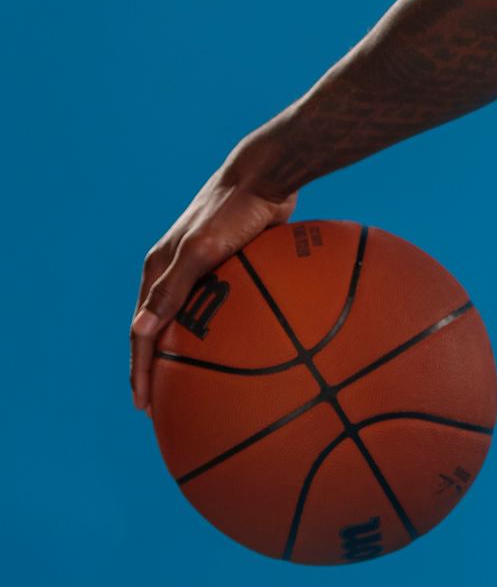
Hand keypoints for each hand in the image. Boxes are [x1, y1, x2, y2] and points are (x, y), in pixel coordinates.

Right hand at [131, 150, 296, 409]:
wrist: (267, 177)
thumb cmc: (232, 211)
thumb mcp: (200, 251)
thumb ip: (172, 291)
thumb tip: (139, 332)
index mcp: (158, 271)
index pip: (141, 332)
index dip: (140, 371)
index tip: (145, 406)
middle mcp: (176, 273)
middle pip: (161, 333)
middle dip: (159, 372)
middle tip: (167, 409)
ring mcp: (204, 272)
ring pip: (192, 325)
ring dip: (191, 357)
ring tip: (201, 391)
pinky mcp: (232, 269)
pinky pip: (225, 312)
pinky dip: (225, 337)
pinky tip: (246, 358)